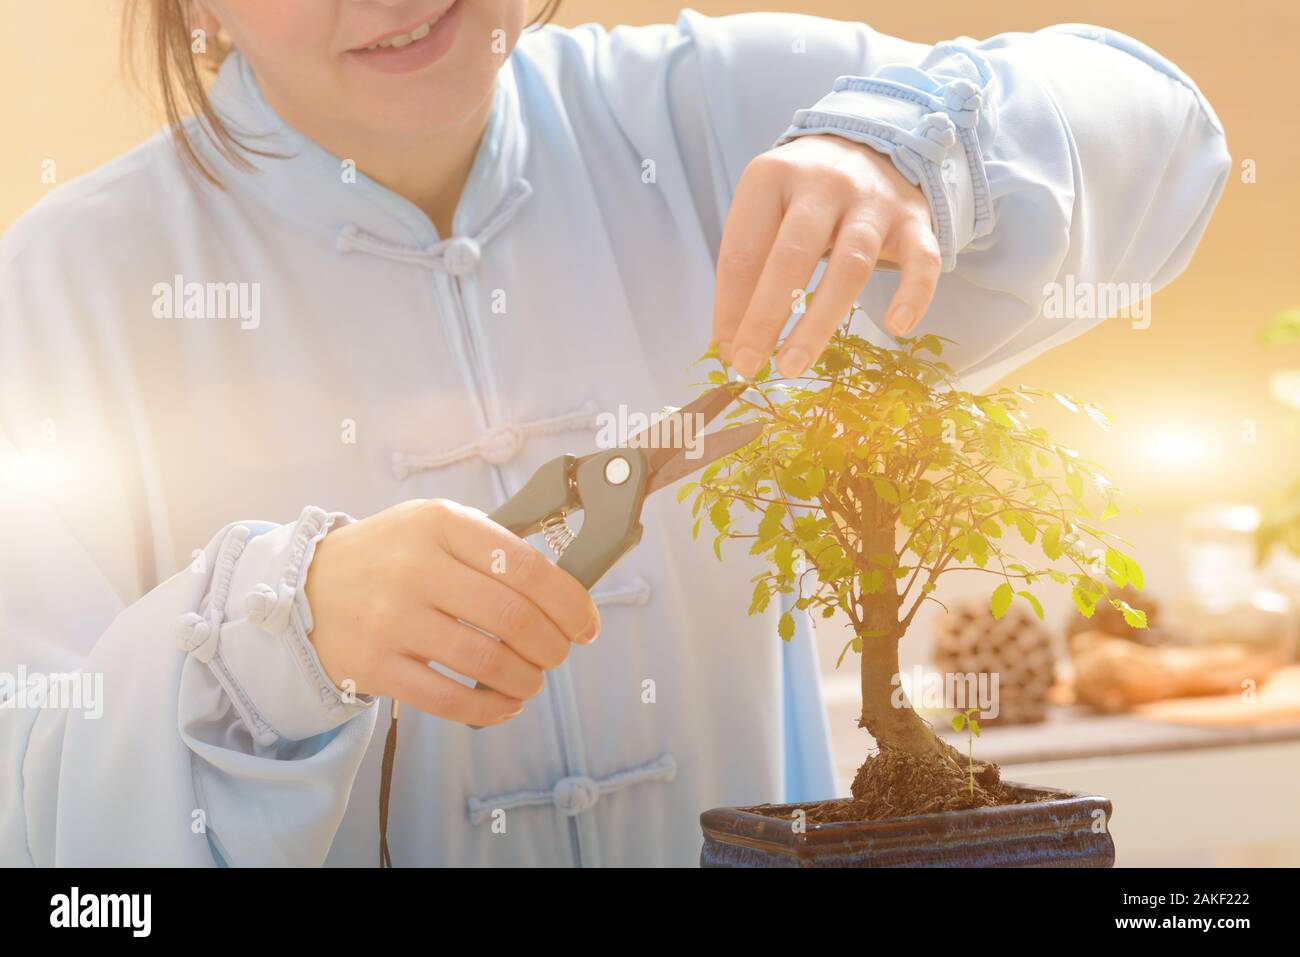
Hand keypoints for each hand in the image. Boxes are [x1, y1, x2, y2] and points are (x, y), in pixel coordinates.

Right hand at [304, 499, 600, 726]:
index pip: (525, 566)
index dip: (569, 602)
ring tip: (533, 679)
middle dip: (553, 645)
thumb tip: (565, 590)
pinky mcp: (373, 665)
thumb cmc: (390, 556)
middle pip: (512, 617)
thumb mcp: (435, 525)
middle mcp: (414, 566)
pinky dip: (490, 708)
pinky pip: (448, 699)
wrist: (305, 586)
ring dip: (526, 679)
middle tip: (559, 653)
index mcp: (440, 523)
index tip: (586, 624)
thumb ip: (493, 545)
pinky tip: (506, 703)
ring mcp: (391, 618)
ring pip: (486, 660)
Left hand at [711, 134, 940, 377]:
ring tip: (793, 366)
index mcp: (771, 177)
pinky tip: (896, 328)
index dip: (730, 308)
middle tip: (750, 365)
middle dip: (765, 318)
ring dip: (819, 322)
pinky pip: (921, 260)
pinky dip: (913, 295)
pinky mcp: (914, 219)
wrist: (869, 145)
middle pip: (792, 257)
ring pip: (850, 265)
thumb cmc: (803, 195)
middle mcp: (823, 183)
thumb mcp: (765, 213)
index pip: (742, 252)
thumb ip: (747, 268)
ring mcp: (873, 201)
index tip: (726, 352)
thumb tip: (728, 344)